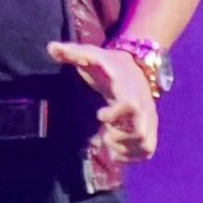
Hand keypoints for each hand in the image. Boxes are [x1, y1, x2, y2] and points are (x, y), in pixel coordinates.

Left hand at [48, 41, 157, 161]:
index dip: (115, 115)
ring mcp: (149, 119)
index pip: (130, 106)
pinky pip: (147, 150)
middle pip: (140, 132)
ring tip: (108, 139)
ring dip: (123, 148)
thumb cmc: (109, 65)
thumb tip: (51, 47)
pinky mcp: (151, 129)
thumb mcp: (92, 56)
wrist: (139, 67)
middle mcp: (144, 107)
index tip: (100, 116)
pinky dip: (131, 156)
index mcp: (129, 90)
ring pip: (144, 144)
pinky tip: (116, 149)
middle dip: (118, 138)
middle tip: (104, 133)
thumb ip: (72, 53)